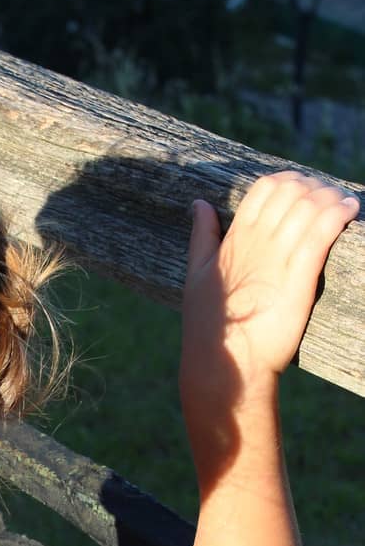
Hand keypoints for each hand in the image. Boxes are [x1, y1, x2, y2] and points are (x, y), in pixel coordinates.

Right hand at [181, 172, 358, 405]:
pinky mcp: (299, 280)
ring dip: (333, 198)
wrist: (224, 365)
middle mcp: (256, 242)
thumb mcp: (196, 274)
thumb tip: (199, 204)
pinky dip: (339, 215)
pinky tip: (350, 212)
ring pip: (311, 206)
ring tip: (347, 205)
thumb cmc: (208, 325)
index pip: (266, 187)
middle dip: (316, 186)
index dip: (290, 180)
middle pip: (292, 191)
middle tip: (330, 198)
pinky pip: (322, 232)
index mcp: (234, 238)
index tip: (305, 191)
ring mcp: (277, 259)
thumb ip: (202, 236)